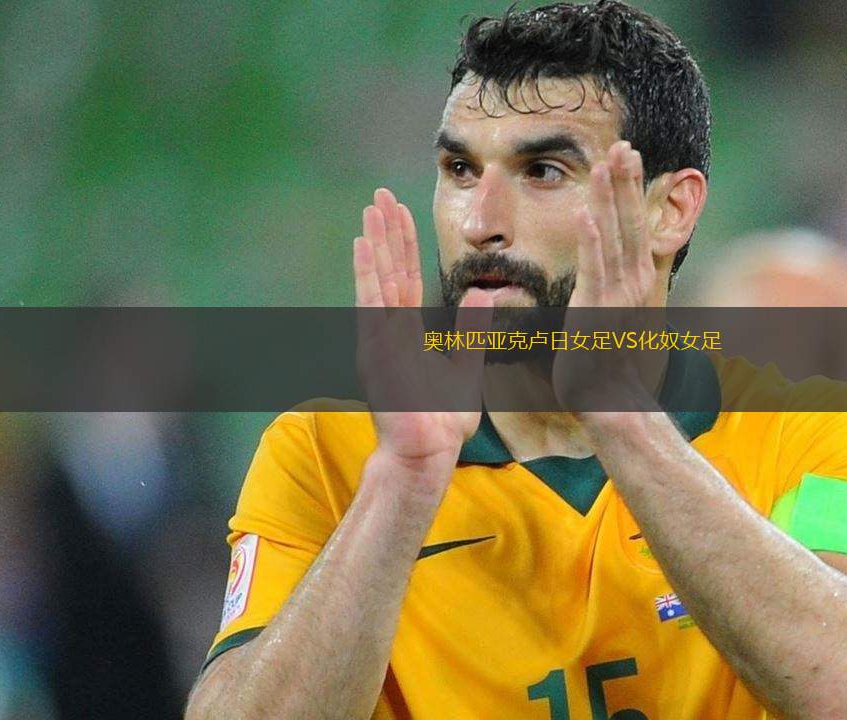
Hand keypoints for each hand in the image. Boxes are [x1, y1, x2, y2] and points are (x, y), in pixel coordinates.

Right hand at [353, 188, 491, 468]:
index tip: (400, 212)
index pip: (407, 278)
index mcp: (408, 333)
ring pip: (378, 280)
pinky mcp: (377, 352)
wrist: (426, 456)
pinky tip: (364, 246)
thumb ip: (471, 330)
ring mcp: (380, 340)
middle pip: (388, 270)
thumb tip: (483, 296)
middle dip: (385, 232)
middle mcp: (389, 331)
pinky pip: (372, 306)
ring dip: (375, 243)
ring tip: (371, 208)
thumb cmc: (440, 421)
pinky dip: (367, 274)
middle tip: (379, 194)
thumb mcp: (465, 366)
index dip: (404, 244)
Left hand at [553, 141, 663, 414]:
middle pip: (630, 220)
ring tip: (604, 164)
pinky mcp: (596, 308)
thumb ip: (609, 281)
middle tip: (623, 143)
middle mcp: (633, 280)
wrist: (606, 396)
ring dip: (608, 199)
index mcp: (636, 277)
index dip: (630, 188)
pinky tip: (585, 213)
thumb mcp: (610, 308)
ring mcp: (617, 294)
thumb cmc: (603, 355)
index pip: (634, 223)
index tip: (627, 155)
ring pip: (614, 236)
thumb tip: (604, 257)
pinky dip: (591, 239)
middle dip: (625, 181)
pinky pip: (593, 267)